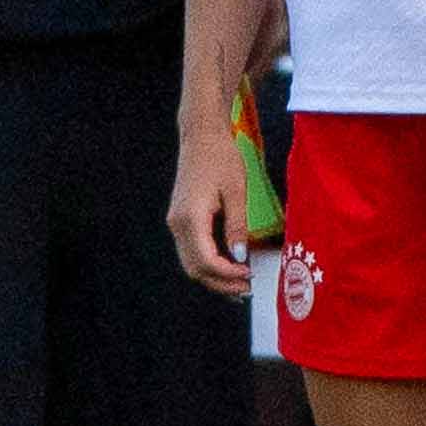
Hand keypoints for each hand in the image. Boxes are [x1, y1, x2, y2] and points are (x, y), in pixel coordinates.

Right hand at [167, 125, 251, 297]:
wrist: (201, 137)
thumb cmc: (221, 158)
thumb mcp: (236, 192)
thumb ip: (237, 227)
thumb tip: (240, 258)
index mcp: (191, 218)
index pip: (206, 262)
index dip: (228, 275)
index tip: (250, 276)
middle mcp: (177, 224)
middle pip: (195, 269)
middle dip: (221, 284)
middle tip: (247, 288)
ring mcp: (176, 223)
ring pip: (191, 264)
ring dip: (214, 277)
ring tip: (240, 283)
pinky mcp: (180, 220)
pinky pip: (192, 251)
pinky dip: (209, 264)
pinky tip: (229, 267)